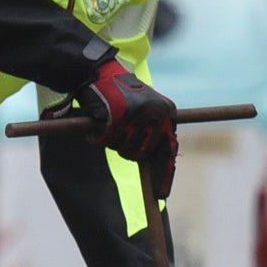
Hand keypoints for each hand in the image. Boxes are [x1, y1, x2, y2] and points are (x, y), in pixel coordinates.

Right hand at [80, 59, 179, 191]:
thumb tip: (160, 163)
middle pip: (143, 154)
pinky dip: (97, 136)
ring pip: (124, 150)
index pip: (169, 151)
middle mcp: (155, 114)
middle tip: (118, 131)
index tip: (161, 196)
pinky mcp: (115, 117)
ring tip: (109, 119)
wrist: (97, 70)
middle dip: (129, 150)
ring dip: (113, 141)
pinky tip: (97, 120)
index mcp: (167, 112)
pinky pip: (104, 141)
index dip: (164, 175)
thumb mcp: (146, 107)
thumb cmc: (120, 92)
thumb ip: (155, 130)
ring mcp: (136, 116)